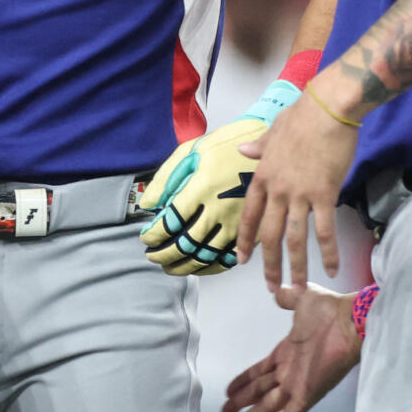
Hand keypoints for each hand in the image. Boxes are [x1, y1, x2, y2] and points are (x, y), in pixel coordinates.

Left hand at [138, 117, 265, 273]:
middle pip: (185, 243)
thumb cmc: (227, 144)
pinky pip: (230, 257)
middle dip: (164, 254)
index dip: (154, 234)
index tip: (146, 237)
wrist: (265, 143)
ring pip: (206, 255)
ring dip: (184, 265)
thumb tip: (147, 204)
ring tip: (170, 266)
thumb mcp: (191, 151)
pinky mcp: (253, 228)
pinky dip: (211, 268)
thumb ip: (166, 178)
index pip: (170, 221)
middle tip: (152, 255)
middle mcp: (219, 208)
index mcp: (202, 187)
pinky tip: (199, 267)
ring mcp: (238, 221)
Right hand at [220, 283, 360, 411]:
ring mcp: (298, 385)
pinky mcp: (308, 394)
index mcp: (286, 352)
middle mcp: (289, 372)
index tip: (228, 390)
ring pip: (267, 405)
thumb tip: (277, 291)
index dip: (243, 381)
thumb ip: (288, 297)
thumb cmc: (329, 309)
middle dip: (241, 403)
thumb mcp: (302, 297)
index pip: (259, 371)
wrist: (351, 320)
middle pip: (258, 392)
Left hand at [235, 81, 357, 290]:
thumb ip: (260, 145)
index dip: (245, 239)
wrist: (328, 108)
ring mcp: (300, 194)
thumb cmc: (303, 116)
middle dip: (269, 264)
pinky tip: (332, 269)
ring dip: (295, 266)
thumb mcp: (274, 130)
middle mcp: (277, 189)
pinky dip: (328, 252)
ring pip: (294, 238)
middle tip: (272, 287)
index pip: (250, 214)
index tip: (242, 259)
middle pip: (269, 234)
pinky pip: (324, 230)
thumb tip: (244, 150)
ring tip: (298, 288)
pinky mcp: (325, 194)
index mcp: (263, 175)